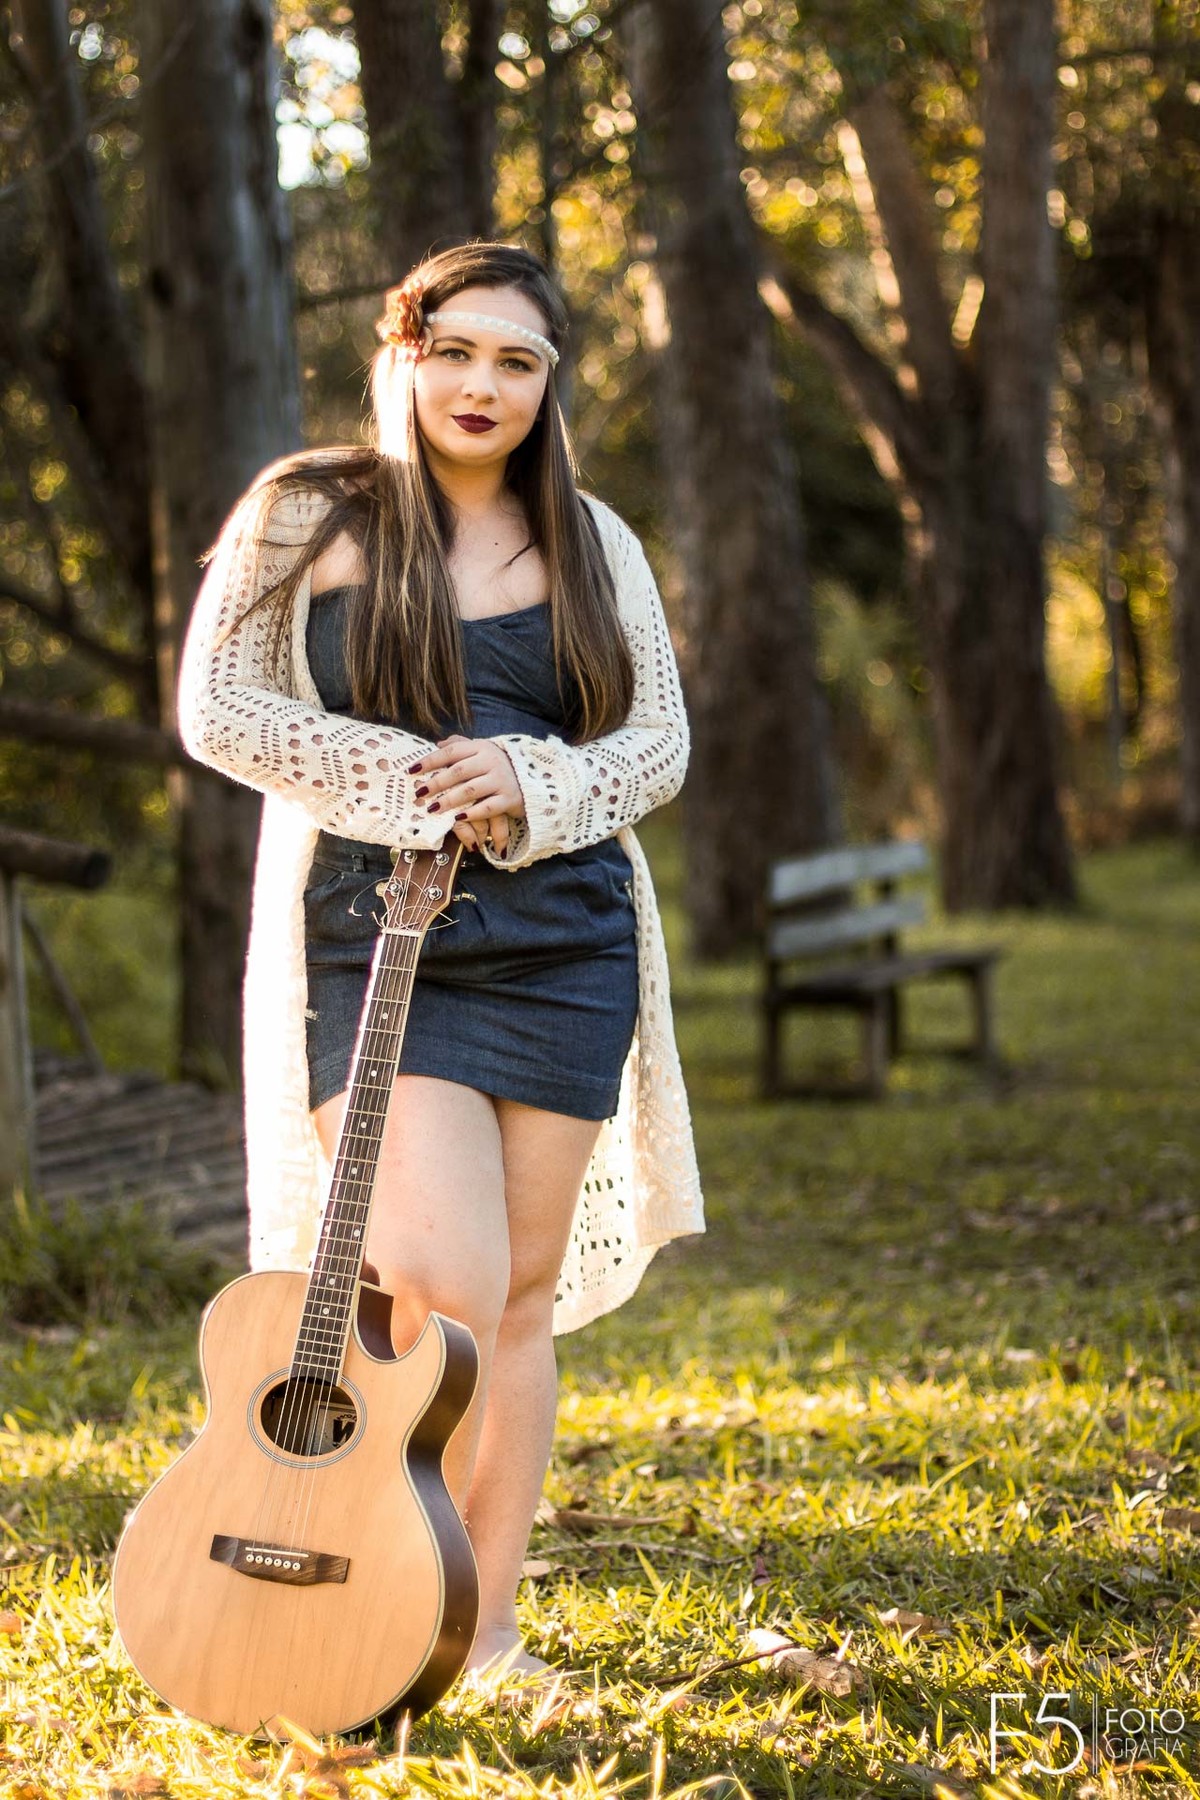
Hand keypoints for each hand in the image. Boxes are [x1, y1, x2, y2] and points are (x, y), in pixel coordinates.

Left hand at [407, 734, 525, 854]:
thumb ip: (460, 745)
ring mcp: (501, 779)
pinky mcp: (509, 798)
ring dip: (449, 800)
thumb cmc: (497, 766)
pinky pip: (488, 807)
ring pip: (471, 790)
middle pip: (458, 771)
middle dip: (436, 783)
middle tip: (419, 793)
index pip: (451, 752)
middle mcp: (491, 761)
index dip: (430, 760)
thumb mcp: (481, 751)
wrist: (531, 779)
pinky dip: (472, 813)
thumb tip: (438, 743)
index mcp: (480, 747)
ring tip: (432, 809)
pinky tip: (458, 819)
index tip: (412, 770)